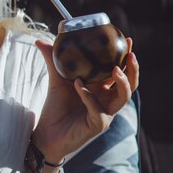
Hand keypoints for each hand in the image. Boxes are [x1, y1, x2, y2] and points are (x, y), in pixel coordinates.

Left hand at [32, 37, 138, 162]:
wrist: (47, 132)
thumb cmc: (57, 106)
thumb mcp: (56, 79)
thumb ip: (52, 60)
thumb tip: (39, 41)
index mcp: (102, 87)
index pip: (121, 70)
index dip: (127, 57)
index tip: (127, 40)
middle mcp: (107, 100)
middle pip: (131, 84)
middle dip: (133, 68)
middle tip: (130, 54)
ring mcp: (105, 113)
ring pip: (123, 98)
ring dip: (122, 82)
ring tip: (115, 69)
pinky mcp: (97, 125)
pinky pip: (98, 110)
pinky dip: (89, 96)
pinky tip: (78, 84)